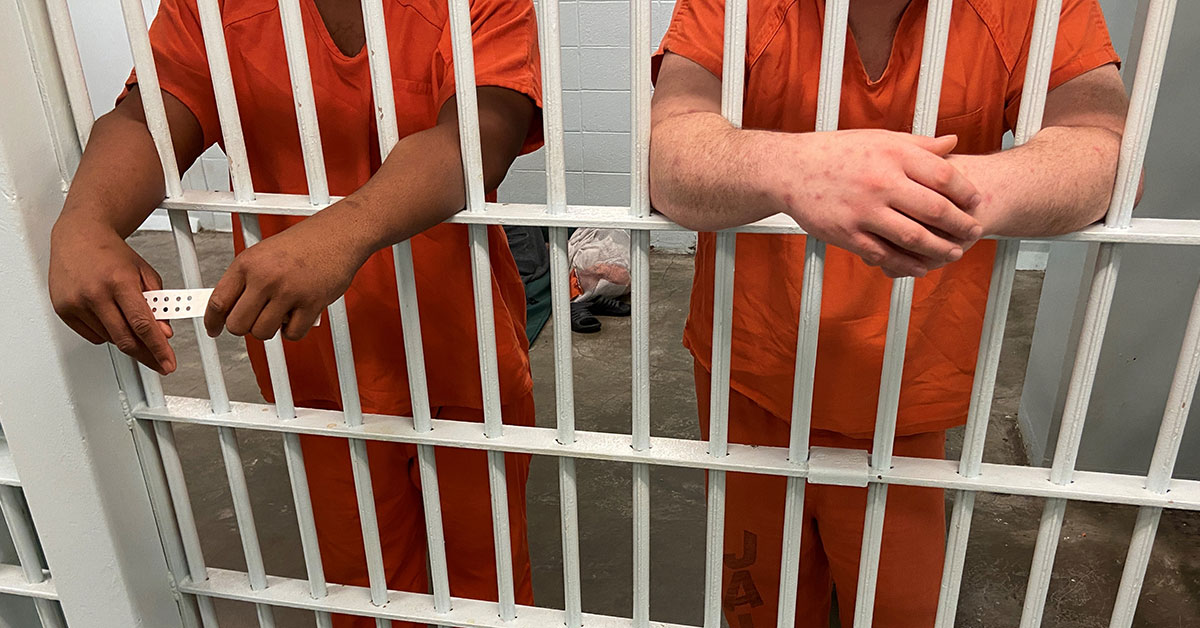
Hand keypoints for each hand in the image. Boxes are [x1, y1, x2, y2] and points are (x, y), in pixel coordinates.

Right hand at [49, 220, 175, 373]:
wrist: (79, 237)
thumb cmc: (112, 253)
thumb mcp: (145, 273)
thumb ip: (158, 304)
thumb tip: (164, 333)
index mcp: (120, 281)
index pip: (142, 325)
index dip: (158, 349)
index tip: (167, 363)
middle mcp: (95, 293)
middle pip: (125, 339)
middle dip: (146, 355)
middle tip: (158, 361)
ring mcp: (76, 303)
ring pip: (110, 339)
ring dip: (126, 338)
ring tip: (128, 320)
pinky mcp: (63, 310)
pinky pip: (92, 335)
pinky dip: (106, 333)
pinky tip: (109, 316)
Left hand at [204, 214, 367, 341]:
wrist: (338, 234)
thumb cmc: (305, 243)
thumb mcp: (263, 254)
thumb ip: (246, 279)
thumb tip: (229, 306)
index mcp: (248, 263)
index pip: (218, 301)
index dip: (212, 321)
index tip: (213, 329)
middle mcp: (265, 277)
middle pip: (237, 324)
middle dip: (245, 327)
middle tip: (255, 320)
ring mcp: (288, 291)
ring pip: (262, 332)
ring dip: (270, 329)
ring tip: (280, 314)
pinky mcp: (311, 303)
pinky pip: (292, 334)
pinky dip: (293, 330)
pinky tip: (297, 316)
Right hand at [774, 130, 983, 277]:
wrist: (791, 169)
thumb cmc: (837, 152)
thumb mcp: (879, 139)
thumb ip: (918, 145)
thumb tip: (953, 144)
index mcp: (893, 155)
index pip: (944, 176)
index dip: (966, 192)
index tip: (975, 202)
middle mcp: (881, 182)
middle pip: (935, 209)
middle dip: (961, 225)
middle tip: (974, 231)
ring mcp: (863, 210)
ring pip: (913, 236)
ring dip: (940, 249)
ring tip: (954, 253)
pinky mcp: (846, 233)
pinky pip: (884, 254)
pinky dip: (906, 264)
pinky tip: (920, 267)